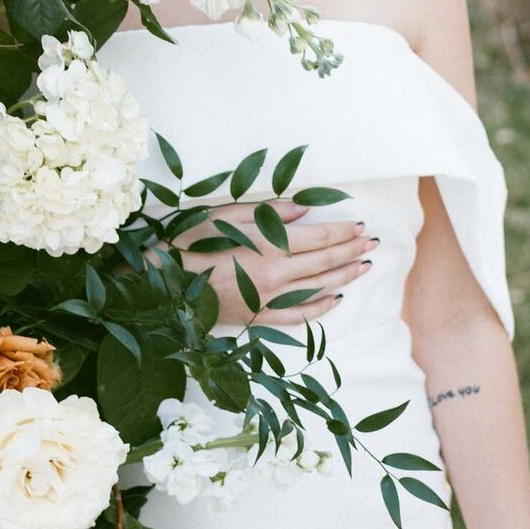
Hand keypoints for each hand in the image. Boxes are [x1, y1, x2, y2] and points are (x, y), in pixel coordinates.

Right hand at [172, 201, 376, 325]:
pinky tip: (333, 300)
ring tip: (362, 267)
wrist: (157, 288)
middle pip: (324, 264)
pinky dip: (319, 308)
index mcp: (265, 249)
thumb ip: (266, 214)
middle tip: (372, 243)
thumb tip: (303, 209)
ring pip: (317, 290)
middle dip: (351, 251)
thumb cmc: (183, 245)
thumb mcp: (221, 218)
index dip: (342, 232)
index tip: (360, 226)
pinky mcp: (257, 319)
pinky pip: (298, 316)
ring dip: (343, 277)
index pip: (317, 238)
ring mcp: (267, 302)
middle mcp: (273, 278)